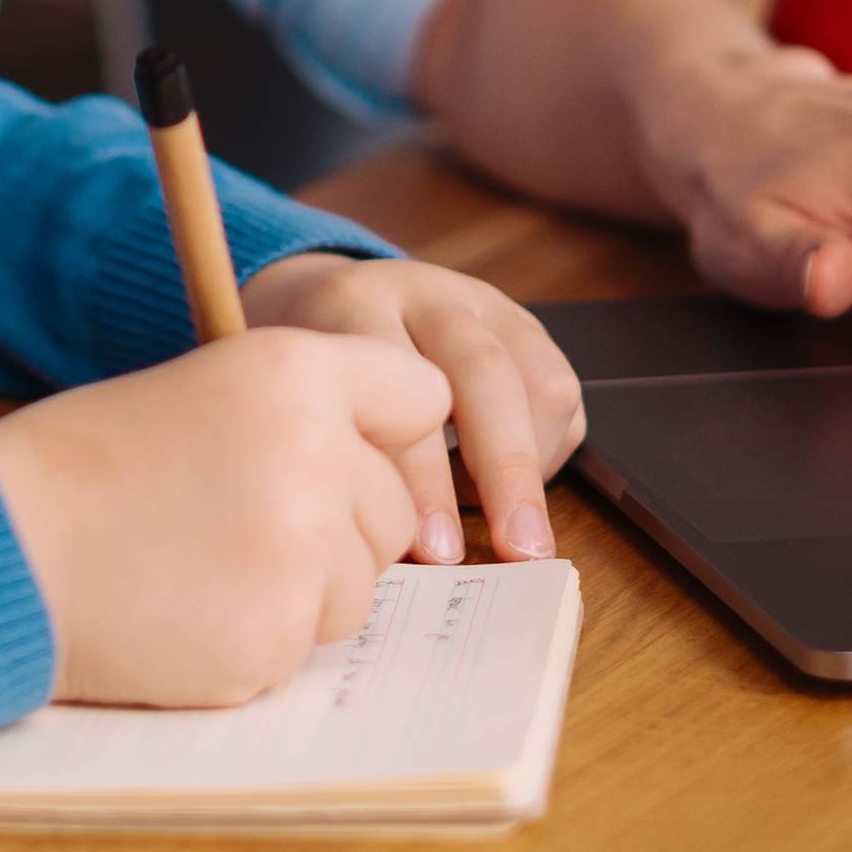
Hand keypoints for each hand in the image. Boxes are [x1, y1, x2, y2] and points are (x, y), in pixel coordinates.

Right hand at [0, 327, 448, 705]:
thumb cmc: (86, 468)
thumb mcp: (201, 388)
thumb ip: (306, 414)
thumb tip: (401, 465)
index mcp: (295, 370)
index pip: (420, 395)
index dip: (377, 430)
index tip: (337, 451)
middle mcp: (316, 455)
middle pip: (395, 509)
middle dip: (336, 525)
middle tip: (229, 518)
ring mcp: (300, 555)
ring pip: (359, 586)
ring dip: (300, 588)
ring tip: (198, 562)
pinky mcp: (274, 639)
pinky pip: (305, 644)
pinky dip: (254, 639)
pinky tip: (183, 611)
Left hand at [235, 251, 584, 565]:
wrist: (328, 304)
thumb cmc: (309, 378)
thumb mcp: (292, 400)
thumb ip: (331, 456)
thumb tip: (372, 553)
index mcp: (356, 304)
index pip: (398, 382)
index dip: (421, 473)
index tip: (432, 550)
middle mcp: (429, 297)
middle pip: (484, 372)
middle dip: (505, 470)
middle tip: (513, 549)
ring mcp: (485, 308)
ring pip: (539, 379)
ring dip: (533, 468)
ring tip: (514, 536)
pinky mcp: (526, 330)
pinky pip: (559, 394)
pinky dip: (545, 455)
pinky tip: (506, 496)